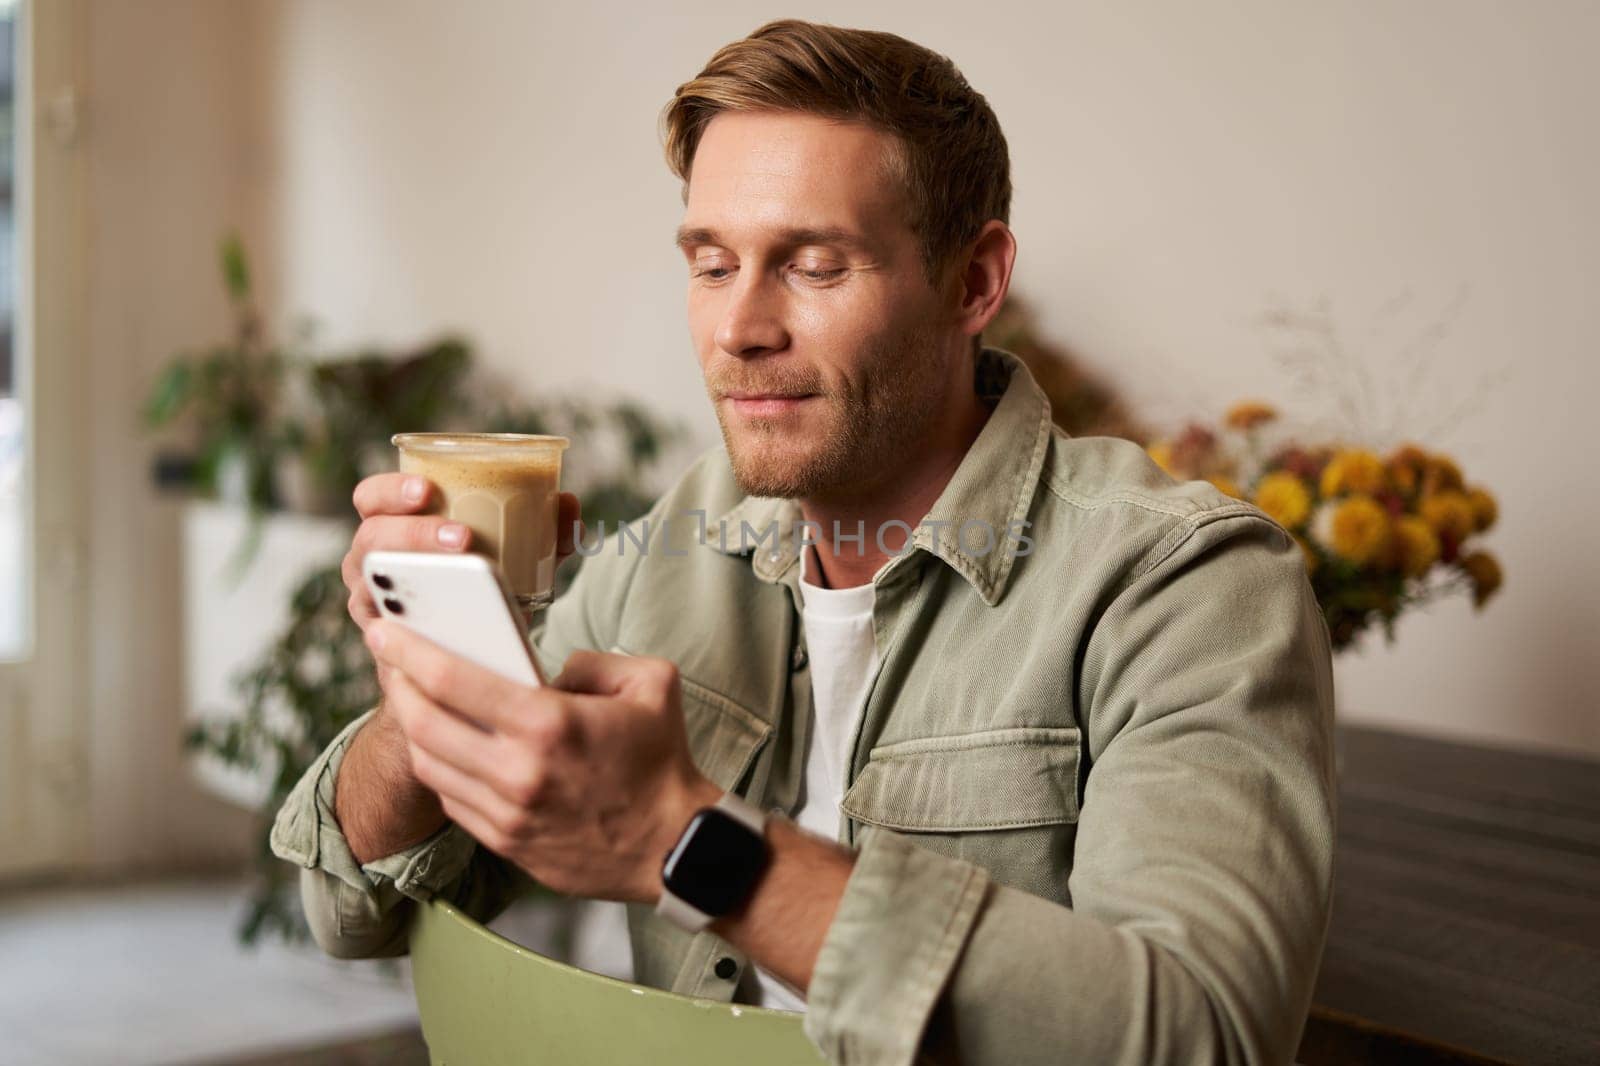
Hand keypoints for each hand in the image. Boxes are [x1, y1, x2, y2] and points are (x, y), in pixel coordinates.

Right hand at [341, 472, 582, 684]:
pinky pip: (382, 631)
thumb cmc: (483, 584)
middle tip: (461, 537)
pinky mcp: (382, 639)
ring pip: (369, 581)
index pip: (372, 498)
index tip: (426, 489)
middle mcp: (373, 559)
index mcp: (394, 526)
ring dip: (410, 574)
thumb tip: (568, 503)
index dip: (390, 490)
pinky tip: (436, 623)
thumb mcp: (513, 552)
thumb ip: (541, 529)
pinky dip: (405, 625)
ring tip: (458, 574)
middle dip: (413, 533)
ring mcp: (372, 599)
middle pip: (371, 535)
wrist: (470, 650)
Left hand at [365, 621, 720, 903]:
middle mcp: (519, 771)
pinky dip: (438, 767)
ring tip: (410, 699)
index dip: (408, 651)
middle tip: (388, 661)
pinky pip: (450, 799)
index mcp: (550, 724)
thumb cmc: (662, 762)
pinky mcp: (505, 842)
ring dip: (410, 727)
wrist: (674, 846)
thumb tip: (548, 670)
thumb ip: (593, 662)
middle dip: (396, 686)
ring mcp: (508, 813)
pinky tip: (442, 745)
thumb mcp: (650, 683)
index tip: (386, 633)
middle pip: (423, 723)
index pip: (454, 680)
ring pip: (428, 765)